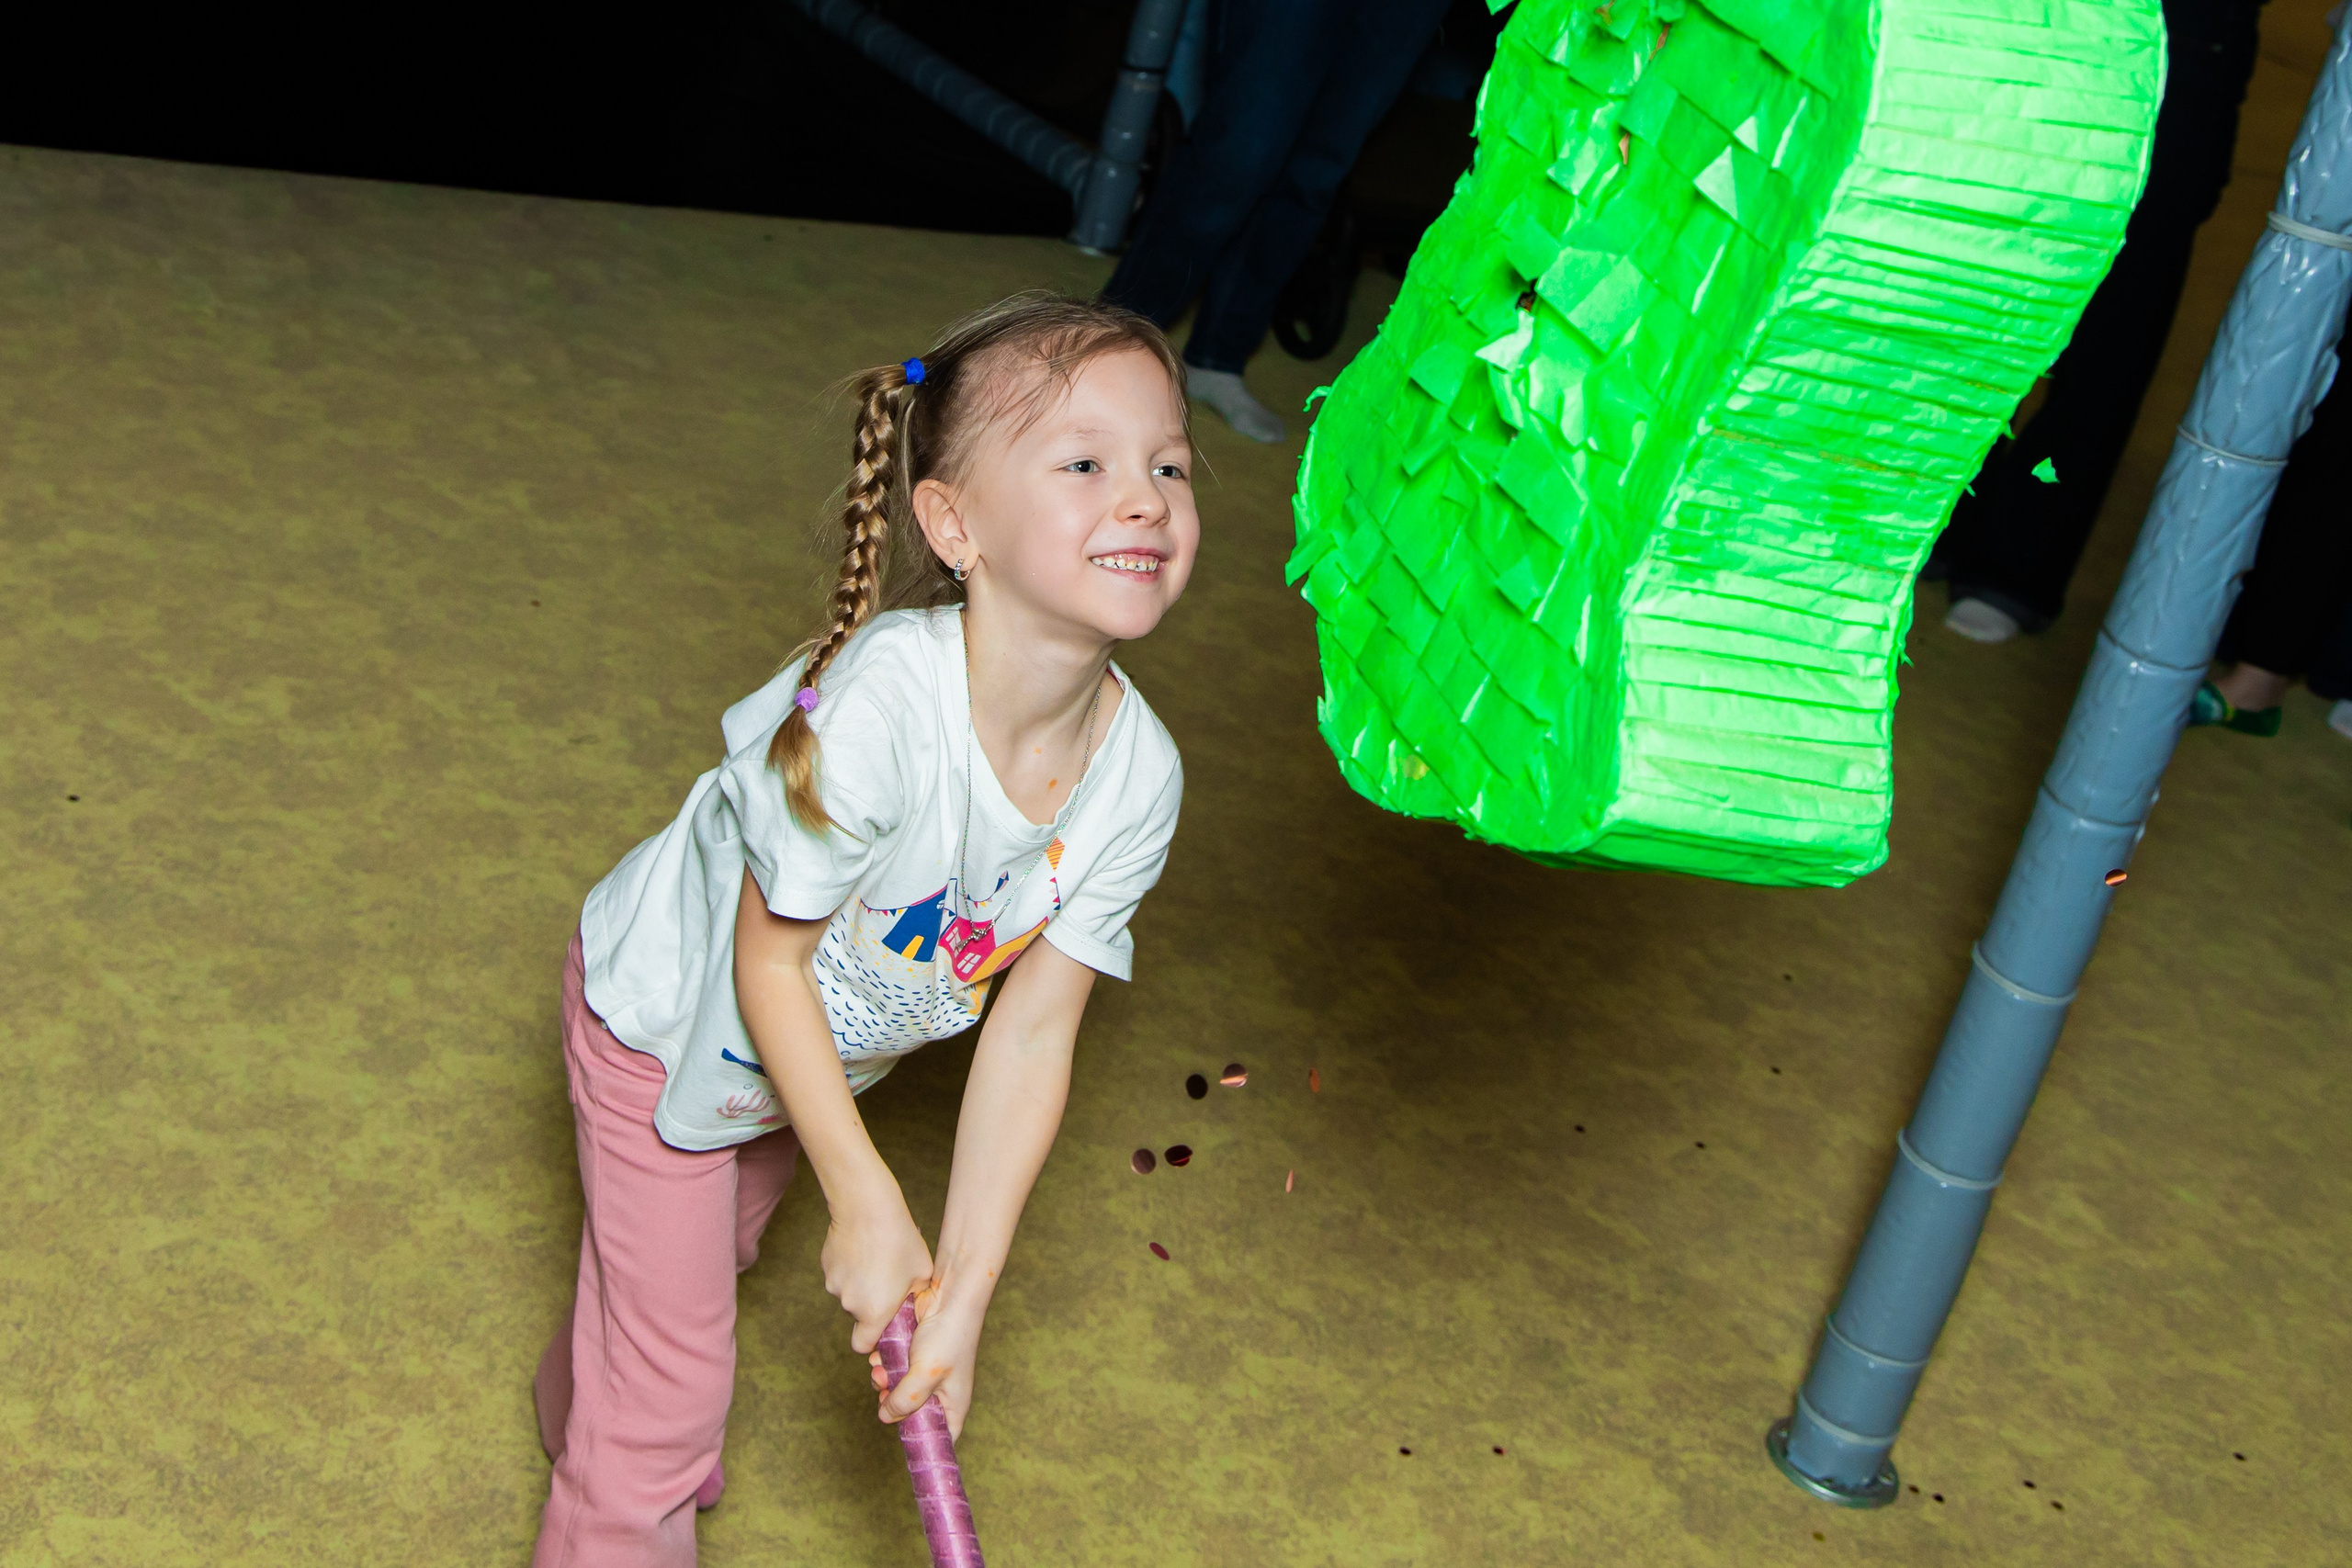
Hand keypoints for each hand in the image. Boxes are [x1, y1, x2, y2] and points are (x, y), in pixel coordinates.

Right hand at [820, 1188, 935, 1358]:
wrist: (867, 1207)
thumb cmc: (900, 1240)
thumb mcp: (922, 1273)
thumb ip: (916, 1297)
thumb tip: (911, 1305)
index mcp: (874, 1313)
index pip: (863, 1346)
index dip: (873, 1341)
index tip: (884, 1326)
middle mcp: (849, 1304)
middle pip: (858, 1316)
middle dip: (872, 1306)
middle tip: (890, 1282)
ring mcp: (834, 1285)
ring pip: (849, 1294)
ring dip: (862, 1285)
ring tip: (878, 1260)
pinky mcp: (826, 1266)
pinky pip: (841, 1275)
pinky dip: (851, 1269)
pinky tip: (864, 1249)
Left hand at [868, 1276, 985, 1443]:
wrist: (947, 1294)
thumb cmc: (949, 1336)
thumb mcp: (926, 1374)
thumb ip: (906, 1400)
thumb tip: (886, 1416)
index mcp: (953, 1403)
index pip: (941, 1437)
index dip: (924, 1443)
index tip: (904, 1442)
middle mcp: (939, 1391)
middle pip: (911, 1414)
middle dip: (893, 1406)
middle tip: (884, 1394)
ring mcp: (923, 1372)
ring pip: (897, 1390)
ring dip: (884, 1382)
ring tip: (880, 1371)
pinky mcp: (911, 1355)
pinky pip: (892, 1369)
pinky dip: (884, 1364)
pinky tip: (879, 1356)